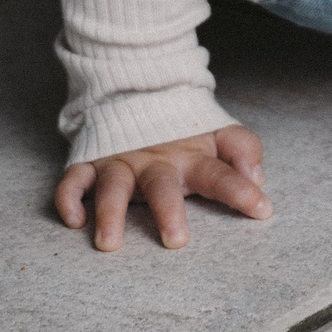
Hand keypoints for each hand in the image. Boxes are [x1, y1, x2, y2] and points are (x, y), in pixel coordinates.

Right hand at [54, 125, 270, 250]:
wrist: (136, 89)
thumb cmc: (182, 129)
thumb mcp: (218, 133)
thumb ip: (243, 150)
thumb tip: (259, 178)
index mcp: (191, 157)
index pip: (220, 173)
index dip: (240, 190)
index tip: (262, 209)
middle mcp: (154, 161)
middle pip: (162, 185)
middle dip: (168, 210)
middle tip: (176, 240)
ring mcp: (119, 161)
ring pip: (112, 186)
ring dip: (110, 212)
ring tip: (109, 242)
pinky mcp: (90, 162)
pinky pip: (73, 180)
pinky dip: (68, 199)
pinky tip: (74, 220)